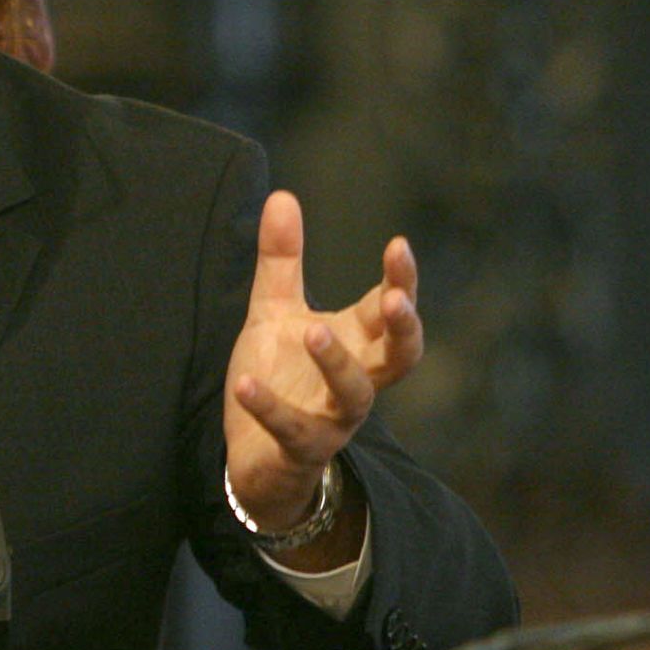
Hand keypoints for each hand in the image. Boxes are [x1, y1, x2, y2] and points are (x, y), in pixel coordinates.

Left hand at [223, 191, 421, 534]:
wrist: (257, 454)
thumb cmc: (281, 375)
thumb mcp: (275, 311)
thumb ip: (282, 260)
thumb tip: (283, 195)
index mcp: (357, 342)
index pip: (390, 308)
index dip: (401, 280)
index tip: (398, 245)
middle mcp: (356, 380)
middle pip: (401, 356)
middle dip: (404, 328)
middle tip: (394, 298)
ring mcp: (333, 417)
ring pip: (357, 394)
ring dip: (338, 363)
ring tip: (314, 330)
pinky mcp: (300, 448)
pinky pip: (293, 430)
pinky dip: (270, 408)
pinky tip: (245, 383)